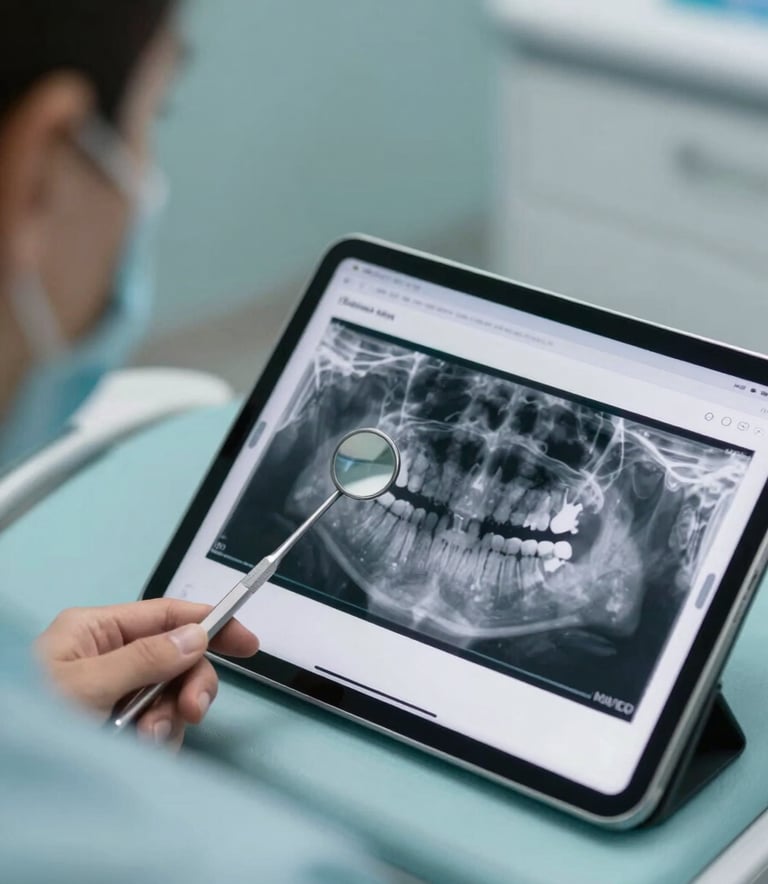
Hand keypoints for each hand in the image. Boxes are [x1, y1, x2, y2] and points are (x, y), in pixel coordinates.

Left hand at [35, 598, 258, 747]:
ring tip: (138, 741)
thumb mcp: (85, 685)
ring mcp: (112, 695)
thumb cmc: (25, 713)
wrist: (4, 772)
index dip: (211, 622)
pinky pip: (155, 728)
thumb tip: (195, 637)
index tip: (248, 641)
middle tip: (192, 711)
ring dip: (165, 722)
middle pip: (177, 659)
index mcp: (96, 631)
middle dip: (188, 686)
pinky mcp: (114, 727)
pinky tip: (132, 750)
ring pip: (169, 699)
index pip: (167, 615)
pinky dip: (153, 742)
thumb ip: (144, 659)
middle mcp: (108, 658)